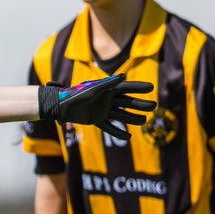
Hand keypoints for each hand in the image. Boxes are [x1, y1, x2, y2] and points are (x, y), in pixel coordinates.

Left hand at [37, 75, 155, 140]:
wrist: (60, 106)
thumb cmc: (76, 94)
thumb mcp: (93, 89)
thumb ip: (108, 83)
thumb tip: (124, 76)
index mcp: (108, 89)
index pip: (127, 88)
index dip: (139, 87)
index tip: (151, 87)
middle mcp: (107, 100)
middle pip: (128, 102)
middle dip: (141, 104)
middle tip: (154, 106)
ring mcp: (102, 110)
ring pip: (121, 115)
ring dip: (133, 118)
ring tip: (144, 121)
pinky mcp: (96, 120)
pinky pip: (109, 127)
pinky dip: (118, 133)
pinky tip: (128, 137)